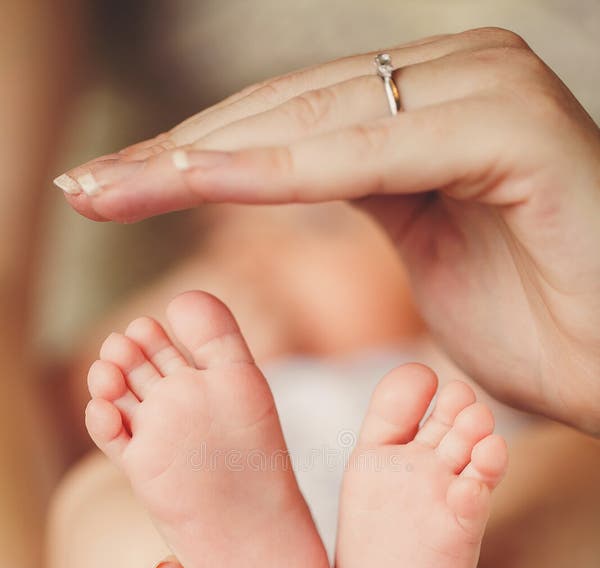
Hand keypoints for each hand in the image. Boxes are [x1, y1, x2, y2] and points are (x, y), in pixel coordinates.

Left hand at [57, 27, 599, 433]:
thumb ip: (375, 193)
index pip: (290, 122)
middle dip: (178, 153)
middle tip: (91, 189)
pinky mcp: (511, 128)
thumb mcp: (431, 248)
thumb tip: (303, 171)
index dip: (197, 156)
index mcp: (436, 106)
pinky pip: (367, 151)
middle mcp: (460, 78)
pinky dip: (279, 169)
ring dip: (207, 158)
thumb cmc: (542, 327)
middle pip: (286, 110)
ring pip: (314, 121)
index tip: (115, 192)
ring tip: (116, 191)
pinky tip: (197, 182)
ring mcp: (487, 91)